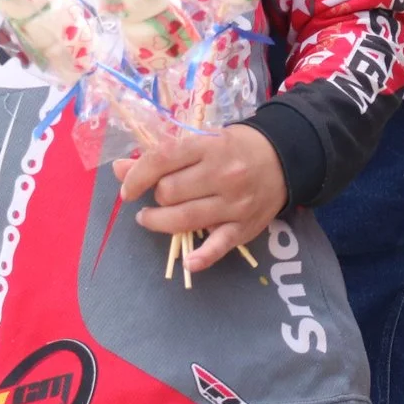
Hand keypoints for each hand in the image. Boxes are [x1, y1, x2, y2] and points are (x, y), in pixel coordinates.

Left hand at [116, 124, 285, 274]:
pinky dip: (202, 257)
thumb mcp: (201, 141)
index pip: (161, 160)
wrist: (283, 159)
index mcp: (208, 146)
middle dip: (155, 196)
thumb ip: (162, 156)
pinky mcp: (244, 228)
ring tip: (150, 219)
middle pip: (169, 192)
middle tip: (157, 196)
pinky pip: (219, 246)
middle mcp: (222, 174)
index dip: (136, 176)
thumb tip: (119, 170)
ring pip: (184, 219)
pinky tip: (188, 262)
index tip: (128, 189)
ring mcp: (234, 204)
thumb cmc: (234, 148)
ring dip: (158, 222)